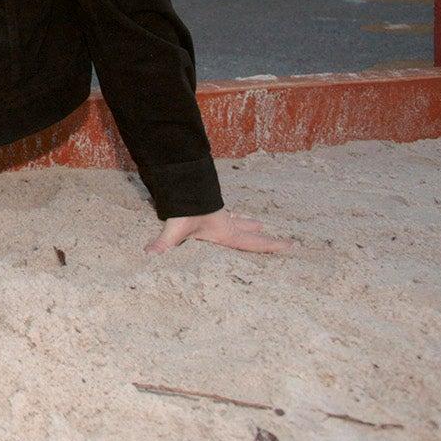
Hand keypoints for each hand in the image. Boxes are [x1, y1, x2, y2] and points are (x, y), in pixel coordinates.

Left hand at [145, 209, 289, 255]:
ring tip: (259, 224)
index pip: (253, 243)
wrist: (181, 184)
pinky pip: (227, 215)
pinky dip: (234, 217)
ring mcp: (219, 215)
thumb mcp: (175, 227)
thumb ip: (164, 244)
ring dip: (249, 224)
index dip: (271, 246)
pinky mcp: (209, 209)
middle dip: (266, 239)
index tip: (290, 245)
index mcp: (225, 232)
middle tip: (286, 241)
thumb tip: (149, 256)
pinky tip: (232, 215)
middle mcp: (226, 224)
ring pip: (239, 221)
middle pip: (250, 233)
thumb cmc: (183, 207)